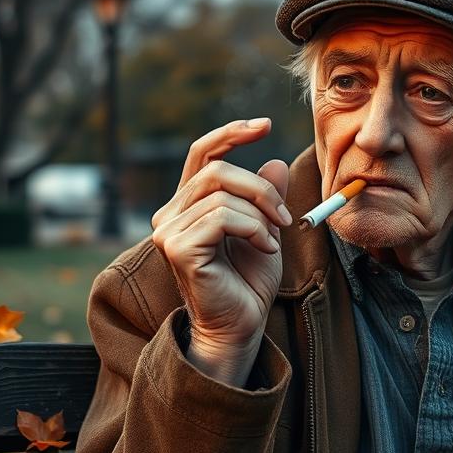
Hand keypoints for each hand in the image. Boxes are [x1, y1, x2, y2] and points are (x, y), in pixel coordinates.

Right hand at [150, 118, 290, 351]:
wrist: (240, 327)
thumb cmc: (248, 285)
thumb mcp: (265, 231)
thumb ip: (265, 198)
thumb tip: (274, 162)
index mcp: (187, 206)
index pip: (203, 155)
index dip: (231, 133)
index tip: (266, 125)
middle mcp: (170, 215)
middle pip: (217, 170)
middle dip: (259, 188)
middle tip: (284, 216)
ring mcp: (168, 231)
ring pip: (222, 194)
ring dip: (259, 214)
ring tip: (272, 239)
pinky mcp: (177, 247)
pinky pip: (222, 217)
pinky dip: (253, 229)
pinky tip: (264, 248)